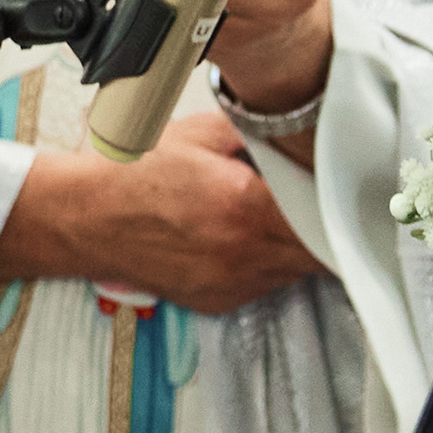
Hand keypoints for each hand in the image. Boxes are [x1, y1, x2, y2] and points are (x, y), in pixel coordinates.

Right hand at [0, 114, 324, 313]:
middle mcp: (243, 254)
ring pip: (294, 270)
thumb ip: (260, 134)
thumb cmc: (136, 171)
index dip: (342, 203)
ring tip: (277, 214)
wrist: (84, 217)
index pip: (325, 217)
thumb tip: (303, 137)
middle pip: (319, 251)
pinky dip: (266, 262)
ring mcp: (230, 284)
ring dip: (298, 245)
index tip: (349, 189)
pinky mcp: (217, 301)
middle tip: (323, 201)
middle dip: (326, 226)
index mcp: (245, 206)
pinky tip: (246, 235)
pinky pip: (265, 284)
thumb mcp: (203, 131)